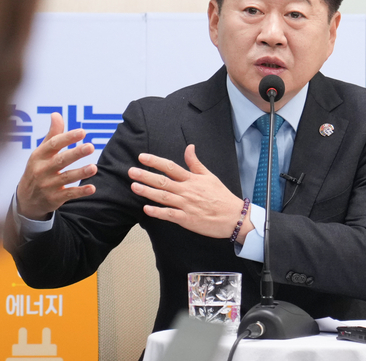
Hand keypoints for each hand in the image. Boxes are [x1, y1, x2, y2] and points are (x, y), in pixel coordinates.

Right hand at [16, 113, 97, 219]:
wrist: (26, 200)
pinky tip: (92, 188)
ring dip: (81, 173)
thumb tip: (56, 114)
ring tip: (94, 168)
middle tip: (91, 147)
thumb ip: (53, 135)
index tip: (82, 132)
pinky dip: (80, 191)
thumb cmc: (37, 169)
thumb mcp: (41, 152)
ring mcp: (48, 185)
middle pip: (60, 160)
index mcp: (39, 156)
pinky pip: (69, 194)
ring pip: (66, 178)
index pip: (54, 144)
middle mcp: (42, 170)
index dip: (68, 138)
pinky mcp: (54, 198)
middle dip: (75, 153)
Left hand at [129, 144, 252, 241]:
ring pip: (163, 197)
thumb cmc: (222, 196)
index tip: (142, 157)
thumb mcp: (209, 176)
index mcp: (192, 179)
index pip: (171, 167)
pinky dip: (158, 212)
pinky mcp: (187, 219)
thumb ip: (195, 163)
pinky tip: (146, 209)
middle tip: (131, 171)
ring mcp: (186, 205)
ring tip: (134, 187)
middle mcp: (187, 191)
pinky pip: (169, 215)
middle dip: (146, 176)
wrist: (234, 216)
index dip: (155, 161)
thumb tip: (189, 147)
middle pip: (163, 181)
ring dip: (148, 192)